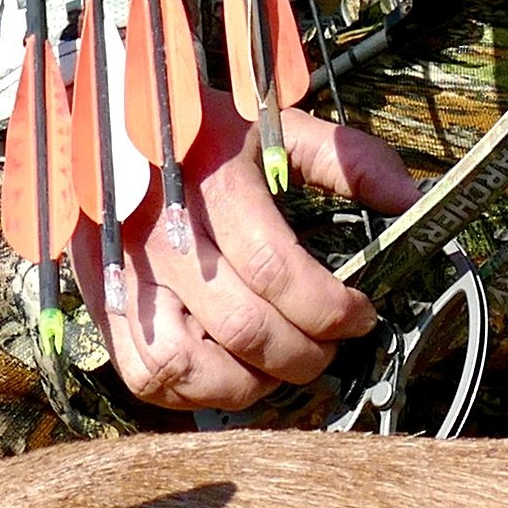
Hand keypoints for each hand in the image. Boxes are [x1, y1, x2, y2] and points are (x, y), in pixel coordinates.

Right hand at [77, 100, 415, 410]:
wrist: (96, 114)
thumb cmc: (196, 123)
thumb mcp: (271, 122)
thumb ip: (345, 158)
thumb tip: (410, 197)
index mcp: (210, 182)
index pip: (276, 269)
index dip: (330, 308)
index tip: (360, 315)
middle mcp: (161, 233)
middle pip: (242, 326)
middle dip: (304, 353)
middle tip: (329, 346)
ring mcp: (123, 274)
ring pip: (185, 366)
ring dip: (247, 383)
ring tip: (279, 366)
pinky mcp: (100, 301)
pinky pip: (142, 374)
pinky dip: (191, 393)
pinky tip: (226, 372)